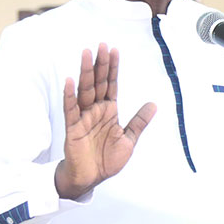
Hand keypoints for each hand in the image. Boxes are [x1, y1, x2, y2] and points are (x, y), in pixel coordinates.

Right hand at [55, 44, 155, 199]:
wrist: (91, 178)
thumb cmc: (107, 159)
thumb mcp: (129, 140)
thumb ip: (139, 121)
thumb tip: (154, 104)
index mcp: (109, 111)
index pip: (111, 84)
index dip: (113, 68)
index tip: (114, 50)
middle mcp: (96, 110)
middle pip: (98, 82)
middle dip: (100, 64)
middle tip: (101, 45)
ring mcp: (83, 117)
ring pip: (85, 90)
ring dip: (85, 72)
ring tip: (86, 54)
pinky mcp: (73, 128)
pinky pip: (71, 109)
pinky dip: (70, 95)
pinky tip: (69, 81)